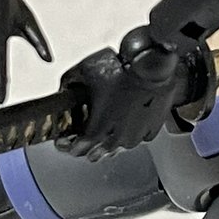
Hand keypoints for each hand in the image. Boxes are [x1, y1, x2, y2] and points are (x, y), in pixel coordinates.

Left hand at [57, 25, 181, 159]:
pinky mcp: (153, 128)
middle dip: (88, 146)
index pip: (78, 149)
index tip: (66, 140)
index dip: (68, 145)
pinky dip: (133, 131)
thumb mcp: (85, 71)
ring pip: (120, 148)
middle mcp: (118, 138)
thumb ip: (70, 83)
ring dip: (112, 140)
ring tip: (108, 129)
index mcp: (98, 129)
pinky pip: (140, 137)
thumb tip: (65, 88)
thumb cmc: (123, 69)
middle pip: (98, 153)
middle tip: (85, 136)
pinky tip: (129, 121)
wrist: (152, 65)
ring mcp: (137, 135)